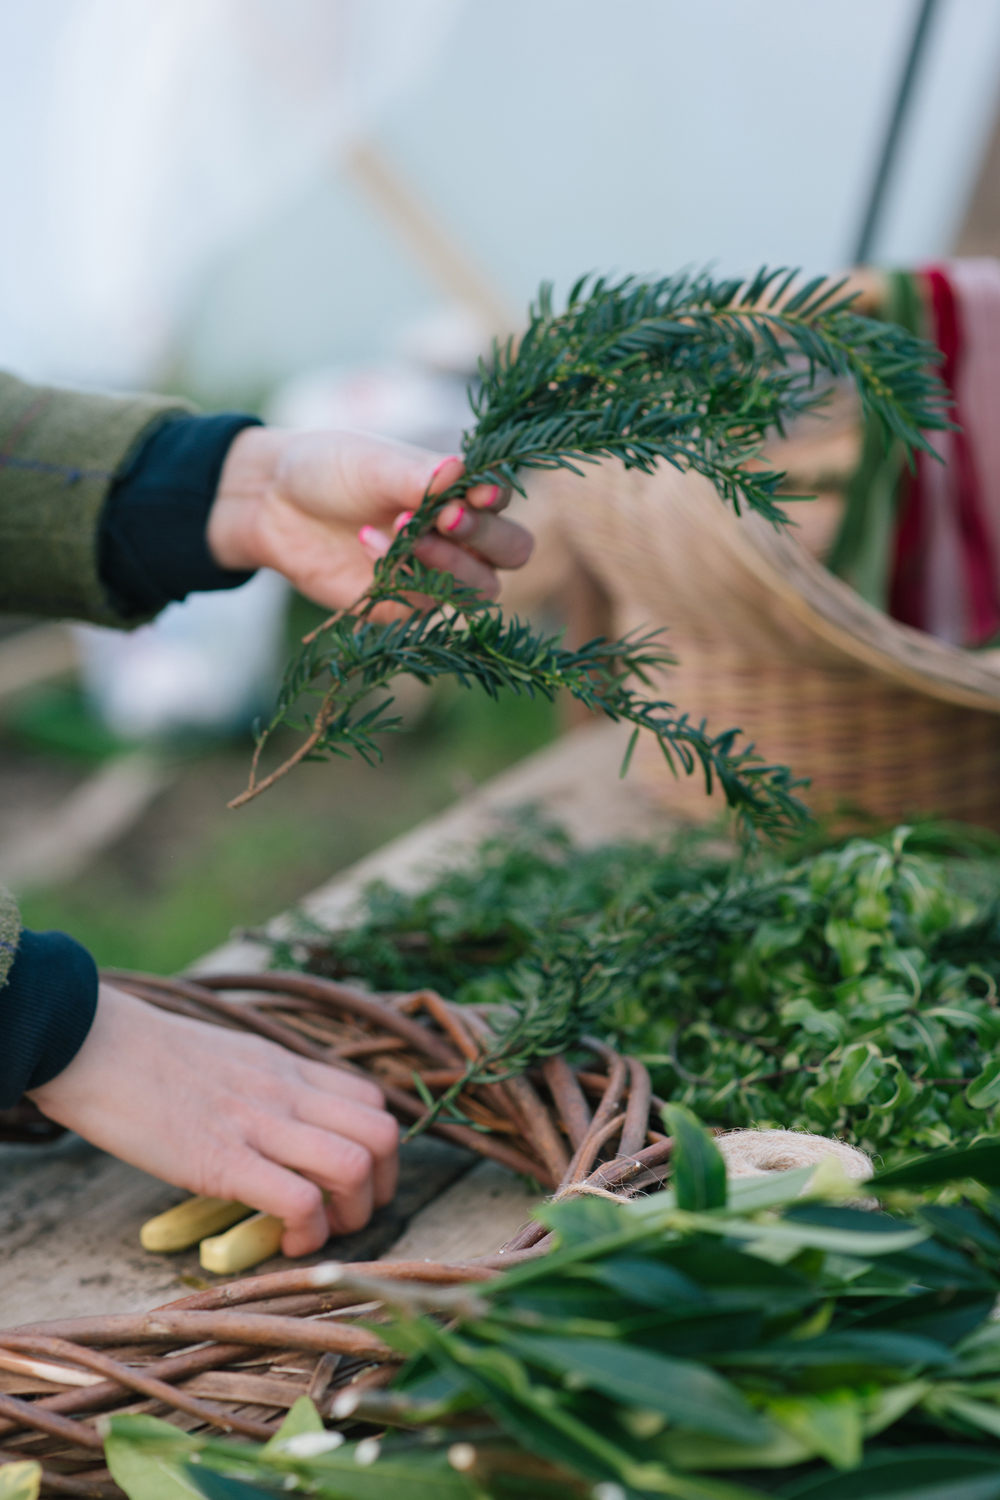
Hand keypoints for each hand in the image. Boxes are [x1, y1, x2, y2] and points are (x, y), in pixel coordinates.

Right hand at [28, 983, 397, 1256]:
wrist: (89, 1042)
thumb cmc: (145, 1055)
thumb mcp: (227, 1058)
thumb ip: (263, 1087)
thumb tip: (278, 1129)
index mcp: (286, 1066)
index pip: (371, 1100)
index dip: (378, 1150)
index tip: (349, 1181)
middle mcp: (286, 1091)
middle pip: (384, 1134)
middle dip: (381, 1187)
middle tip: (345, 1213)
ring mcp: (259, 1123)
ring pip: (356, 1165)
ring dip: (353, 1214)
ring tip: (318, 1232)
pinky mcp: (222, 1160)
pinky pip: (299, 1200)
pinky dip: (307, 1233)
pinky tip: (283, 1241)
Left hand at [206, 428, 532, 614]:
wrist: (273, 505)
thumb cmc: (330, 470)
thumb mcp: (372, 463)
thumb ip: (417, 474)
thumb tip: (459, 470)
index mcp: (460, 491)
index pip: (505, 502)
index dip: (497, 502)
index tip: (474, 494)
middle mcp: (460, 535)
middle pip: (512, 551)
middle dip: (485, 538)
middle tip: (445, 519)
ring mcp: (438, 573)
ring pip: (481, 587)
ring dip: (448, 561)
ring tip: (401, 528)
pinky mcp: (407, 604)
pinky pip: (429, 604)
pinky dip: (405, 573)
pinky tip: (369, 542)